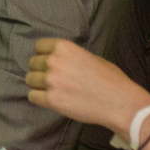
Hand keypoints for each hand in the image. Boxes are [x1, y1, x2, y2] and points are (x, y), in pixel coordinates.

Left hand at [25, 37, 149, 132]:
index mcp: (64, 47)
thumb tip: (59, 59)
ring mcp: (51, 81)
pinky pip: (32, 96)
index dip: (43, 55)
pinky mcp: (52, 100)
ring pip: (30, 80)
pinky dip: (39, 98)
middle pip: (32, 64)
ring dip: (38, 85)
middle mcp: (54, 61)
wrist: (120, 102)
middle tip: (53, 80)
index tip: (49, 63)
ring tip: (52, 90)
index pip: (39, 46)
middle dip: (40, 71)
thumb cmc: (111, 79)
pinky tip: (51, 100)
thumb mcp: (91, 57)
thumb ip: (71, 56)